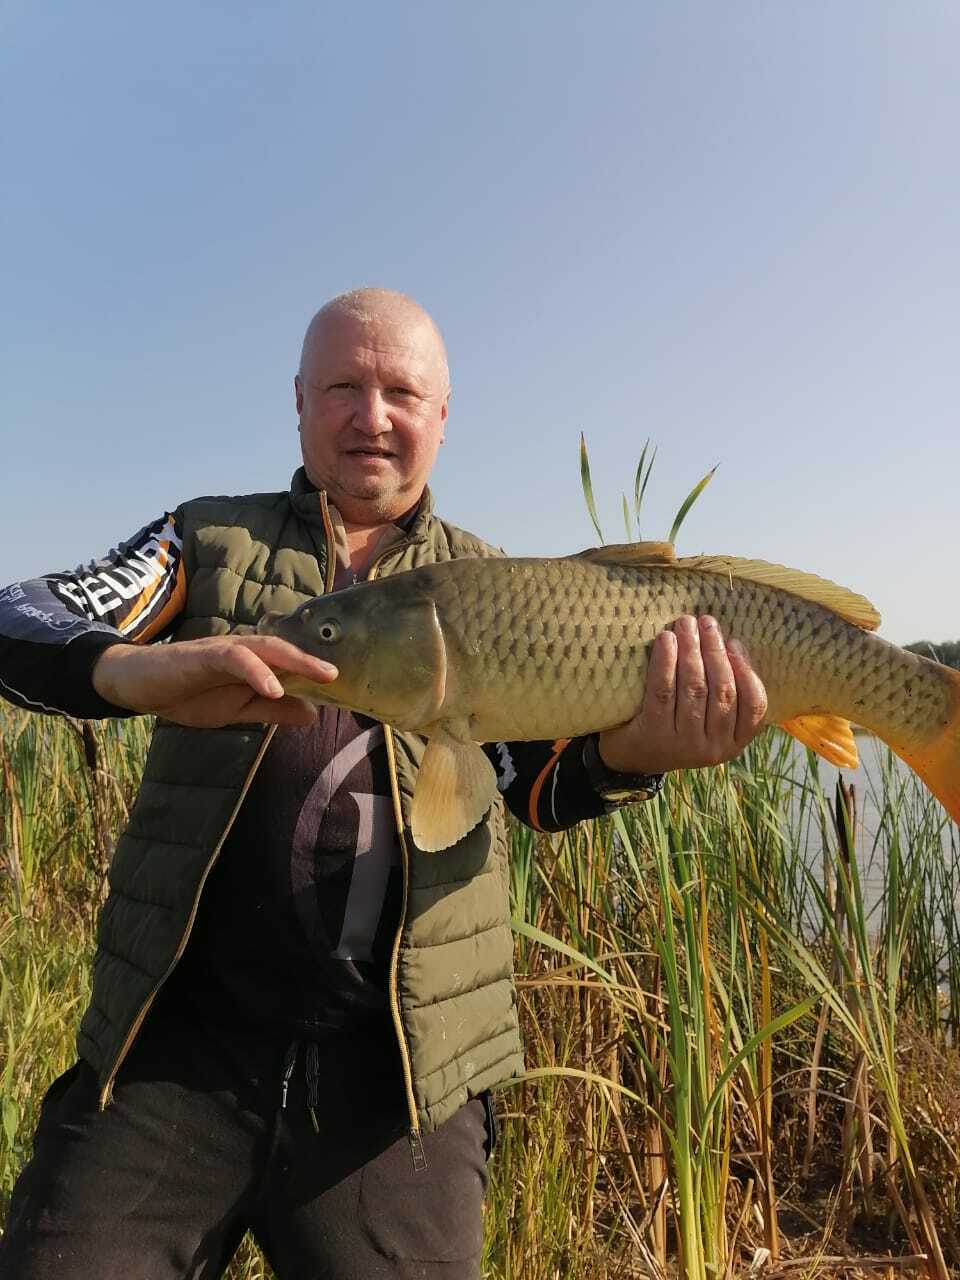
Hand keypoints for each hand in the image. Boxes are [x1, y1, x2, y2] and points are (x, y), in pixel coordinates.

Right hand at [92, 635, 338, 728]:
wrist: (136, 685)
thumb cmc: (188, 694)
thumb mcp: (238, 711)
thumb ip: (272, 710)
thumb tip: (312, 714)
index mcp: (254, 664)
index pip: (291, 663)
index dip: (319, 671)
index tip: (349, 685)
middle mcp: (243, 651)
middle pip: (285, 649)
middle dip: (316, 661)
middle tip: (343, 675)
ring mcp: (222, 650)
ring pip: (265, 647)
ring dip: (295, 660)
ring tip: (321, 676)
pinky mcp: (202, 655)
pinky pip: (234, 657)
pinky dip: (256, 671)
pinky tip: (272, 688)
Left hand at [598, 615, 766, 774]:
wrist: (632, 756)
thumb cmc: (676, 726)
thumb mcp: (709, 721)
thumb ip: (724, 693)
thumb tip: (730, 644)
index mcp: (734, 743)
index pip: (755, 705)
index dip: (746, 670)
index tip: (734, 642)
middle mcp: (713, 748)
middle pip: (722, 691)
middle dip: (715, 651)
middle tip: (707, 622)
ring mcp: (685, 744)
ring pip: (694, 688)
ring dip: (691, 650)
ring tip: (686, 624)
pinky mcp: (656, 734)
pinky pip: (664, 691)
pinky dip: (665, 661)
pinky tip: (666, 640)